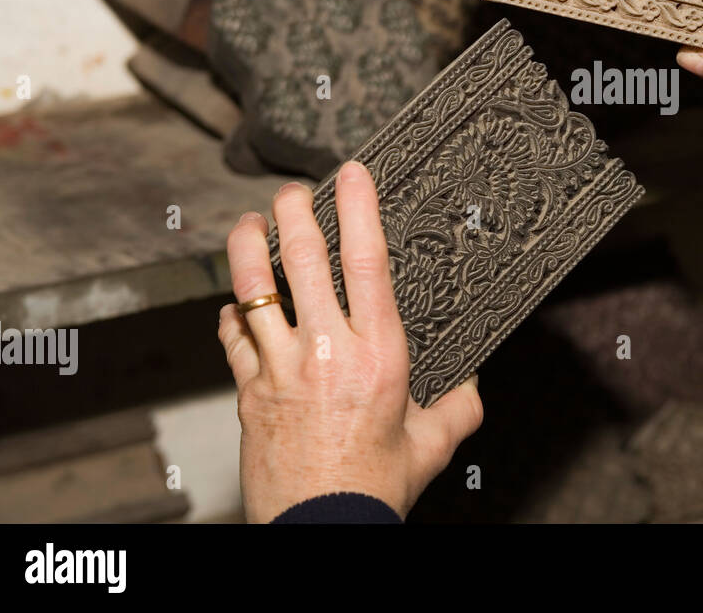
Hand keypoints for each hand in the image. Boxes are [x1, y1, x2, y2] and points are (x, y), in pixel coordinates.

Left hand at [217, 161, 482, 521]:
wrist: (322, 527)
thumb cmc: (375, 489)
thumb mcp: (434, 444)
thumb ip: (459, 405)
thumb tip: (470, 384)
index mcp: (378, 354)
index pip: (367, 262)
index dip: (358, 208)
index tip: (352, 174)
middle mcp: (327, 351)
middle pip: (301, 259)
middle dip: (293, 211)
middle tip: (292, 191)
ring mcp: (280, 368)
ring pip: (253, 289)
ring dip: (247, 248)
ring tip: (249, 224)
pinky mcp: (248, 392)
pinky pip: (233, 339)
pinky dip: (233, 314)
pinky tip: (237, 306)